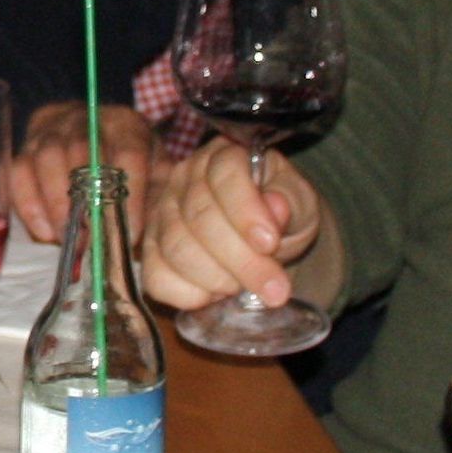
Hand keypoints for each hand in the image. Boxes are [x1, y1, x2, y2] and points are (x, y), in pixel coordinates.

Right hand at [6, 100, 155, 243]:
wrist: (93, 134)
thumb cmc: (128, 163)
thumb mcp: (155, 173)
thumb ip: (157, 197)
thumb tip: (151, 231)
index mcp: (127, 124)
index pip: (130, 152)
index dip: (131, 194)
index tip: (132, 233)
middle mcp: (87, 119)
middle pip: (82, 150)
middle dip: (86, 200)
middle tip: (93, 238)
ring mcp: (51, 129)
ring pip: (47, 158)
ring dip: (57, 204)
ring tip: (69, 239)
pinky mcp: (26, 146)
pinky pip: (19, 172)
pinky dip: (29, 205)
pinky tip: (45, 232)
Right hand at [139, 141, 320, 311]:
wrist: (265, 239)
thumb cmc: (281, 216)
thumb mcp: (300, 203)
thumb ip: (291, 201)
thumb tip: (276, 206)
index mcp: (224, 156)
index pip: (225, 174)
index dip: (245, 210)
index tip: (270, 243)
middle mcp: (184, 178)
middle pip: (199, 218)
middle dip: (241, 260)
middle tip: (275, 289)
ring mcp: (161, 214)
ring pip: (177, 249)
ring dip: (218, 279)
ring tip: (245, 288)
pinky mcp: (151, 250)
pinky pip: (157, 278)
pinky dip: (189, 296)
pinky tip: (215, 296)